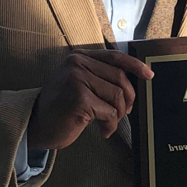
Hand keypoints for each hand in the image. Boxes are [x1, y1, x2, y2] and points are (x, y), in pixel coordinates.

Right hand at [28, 49, 153, 149]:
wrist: (36, 124)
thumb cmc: (61, 106)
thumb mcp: (78, 83)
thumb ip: (99, 76)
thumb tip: (133, 81)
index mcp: (79, 57)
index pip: (114, 56)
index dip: (135, 65)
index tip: (149, 75)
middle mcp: (77, 64)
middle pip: (120, 78)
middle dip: (128, 98)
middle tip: (124, 112)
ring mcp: (77, 80)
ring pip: (117, 95)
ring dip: (118, 114)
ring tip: (109, 122)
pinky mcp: (79, 98)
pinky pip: (109, 112)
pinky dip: (110, 124)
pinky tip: (103, 130)